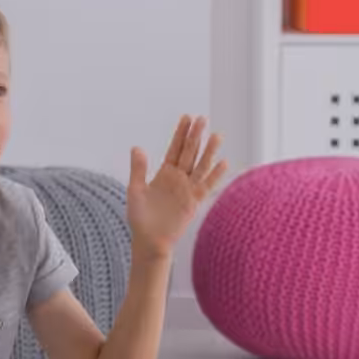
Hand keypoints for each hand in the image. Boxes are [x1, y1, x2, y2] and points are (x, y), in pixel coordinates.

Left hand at [127, 115, 227, 257]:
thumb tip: (137, 148)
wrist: (149, 241)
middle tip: (203, 118)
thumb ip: (139, 169)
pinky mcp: (194, 202)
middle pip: (189, 152)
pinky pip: (207, 186)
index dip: (180, 133)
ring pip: (200, 166)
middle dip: (196, 136)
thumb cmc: (140, 218)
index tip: (187, 117)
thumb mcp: (135, 190)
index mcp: (164, 173)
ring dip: (209, 151)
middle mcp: (178, 178)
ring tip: (217, 135)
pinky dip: (216, 175)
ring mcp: (187, 189)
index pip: (175, 148)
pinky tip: (224, 162)